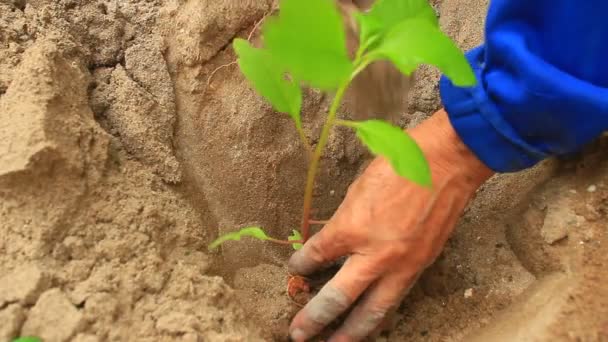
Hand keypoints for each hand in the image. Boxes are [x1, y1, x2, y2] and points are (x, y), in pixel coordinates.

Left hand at [288, 110, 493, 340]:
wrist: (446, 163)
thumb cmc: (399, 164)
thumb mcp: (358, 188)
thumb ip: (343, 221)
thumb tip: (331, 241)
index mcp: (352, 227)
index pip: (316, 256)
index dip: (300, 265)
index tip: (296, 268)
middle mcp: (374, 254)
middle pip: (337, 298)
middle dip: (315, 319)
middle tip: (297, 334)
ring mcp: (400, 265)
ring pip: (373, 311)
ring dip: (352, 333)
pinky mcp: (421, 267)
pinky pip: (396, 298)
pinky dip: (381, 314)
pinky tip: (371, 323)